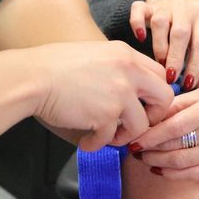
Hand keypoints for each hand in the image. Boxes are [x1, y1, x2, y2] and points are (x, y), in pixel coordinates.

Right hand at [32, 41, 171, 150]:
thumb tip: (131, 90)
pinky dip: (98, 144)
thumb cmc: (55, 65)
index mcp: (126, 54)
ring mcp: (119, 94)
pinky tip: (87, 141)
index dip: (155, 94)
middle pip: (165, 98)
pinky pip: (111, 139)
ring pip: (141, 126)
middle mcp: (128, 72)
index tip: (143, 105)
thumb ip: (117, 68)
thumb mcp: (95, 54)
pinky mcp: (105, 116)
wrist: (33, 77)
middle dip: (154, 116)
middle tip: (137, 124)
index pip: (160, 74)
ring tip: (107, 136)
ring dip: (125, 136)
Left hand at [128, 84, 198, 179]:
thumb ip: (186, 100)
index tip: (132, 134)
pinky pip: (194, 174)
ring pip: (180, 162)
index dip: (149, 132)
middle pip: (173, 144)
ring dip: (156, 162)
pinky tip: (160, 169)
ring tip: (142, 157)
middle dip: (148, 147)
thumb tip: (155, 108)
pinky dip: (174, 174)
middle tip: (131, 146)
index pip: (173, 124)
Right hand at [130, 0, 198, 90]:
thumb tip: (198, 84)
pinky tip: (140, 38)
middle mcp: (185, 7)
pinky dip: (137, 24)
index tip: (188, 84)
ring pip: (159, 22)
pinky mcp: (147, 4)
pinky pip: (138, 9)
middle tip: (170, 78)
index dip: (195, 65)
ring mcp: (165, 4)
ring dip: (160, 46)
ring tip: (159, 63)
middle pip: (180, 33)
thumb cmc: (193, 25)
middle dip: (175, 58)